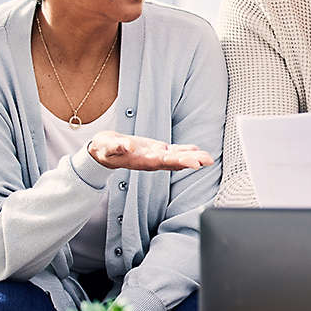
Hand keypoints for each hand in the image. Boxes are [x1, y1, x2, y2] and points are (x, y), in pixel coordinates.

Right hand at [87, 131, 212, 170]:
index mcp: (142, 161)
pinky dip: (184, 151)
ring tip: (208, 158)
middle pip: (174, 162)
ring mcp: (154, 157)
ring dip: (193, 157)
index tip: (193, 164)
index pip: (163, 162)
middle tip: (208, 161)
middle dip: (191, 161)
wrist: (102, 152)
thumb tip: (128, 146)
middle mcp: (151, 161)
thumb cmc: (104, 149)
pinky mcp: (155, 150)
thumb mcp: (107, 147)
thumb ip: (117, 147)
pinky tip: (195, 150)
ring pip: (176, 158)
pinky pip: (172, 152)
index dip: (179, 162)